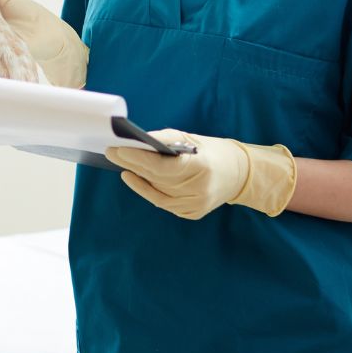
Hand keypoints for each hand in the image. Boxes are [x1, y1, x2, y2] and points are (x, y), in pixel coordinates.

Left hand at [105, 129, 296, 218]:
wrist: (240, 174)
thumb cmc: (213, 151)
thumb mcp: (192, 139)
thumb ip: (166, 140)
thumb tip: (138, 140)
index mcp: (202, 167)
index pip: (162, 166)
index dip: (138, 158)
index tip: (118, 148)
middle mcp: (199, 190)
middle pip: (156, 179)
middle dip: (131, 164)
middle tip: (111, 152)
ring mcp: (196, 205)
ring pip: (157, 193)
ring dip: (136, 178)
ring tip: (121, 163)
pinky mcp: (192, 213)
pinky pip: (163, 202)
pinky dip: (147, 190)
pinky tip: (134, 178)